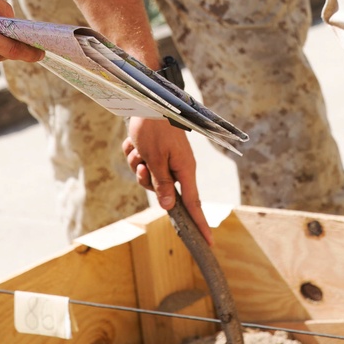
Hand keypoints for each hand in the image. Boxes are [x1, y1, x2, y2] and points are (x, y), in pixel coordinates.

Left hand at [123, 116, 211, 242]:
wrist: (148, 100)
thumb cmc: (154, 128)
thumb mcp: (155, 158)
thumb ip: (162, 184)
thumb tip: (169, 207)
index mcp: (184, 169)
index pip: (194, 204)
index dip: (200, 224)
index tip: (208, 242)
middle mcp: (177, 166)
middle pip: (160, 190)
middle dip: (146, 177)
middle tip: (142, 162)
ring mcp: (166, 159)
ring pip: (146, 175)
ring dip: (137, 162)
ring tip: (138, 147)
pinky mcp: (155, 151)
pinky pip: (140, 161)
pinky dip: (134, 152)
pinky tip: (135, 141)